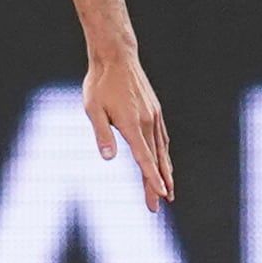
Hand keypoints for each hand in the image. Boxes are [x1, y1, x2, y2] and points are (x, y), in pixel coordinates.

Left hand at [83, 52, 173, 210]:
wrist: (116, 57)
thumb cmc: (99, 84)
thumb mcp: (92, 109)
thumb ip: (102, 134)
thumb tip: (110, 158)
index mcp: (132, 124)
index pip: (144, 158)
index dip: (151, 179)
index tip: (160, 195)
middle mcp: (148, 122)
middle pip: (156, 159)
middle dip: (158, 184)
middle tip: (161, 205)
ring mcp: (154, 116)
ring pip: (162, 150)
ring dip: (165, 172)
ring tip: (168, 191)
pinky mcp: (154, 111)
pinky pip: (162, 137)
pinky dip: (164, 153)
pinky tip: (164, 162)